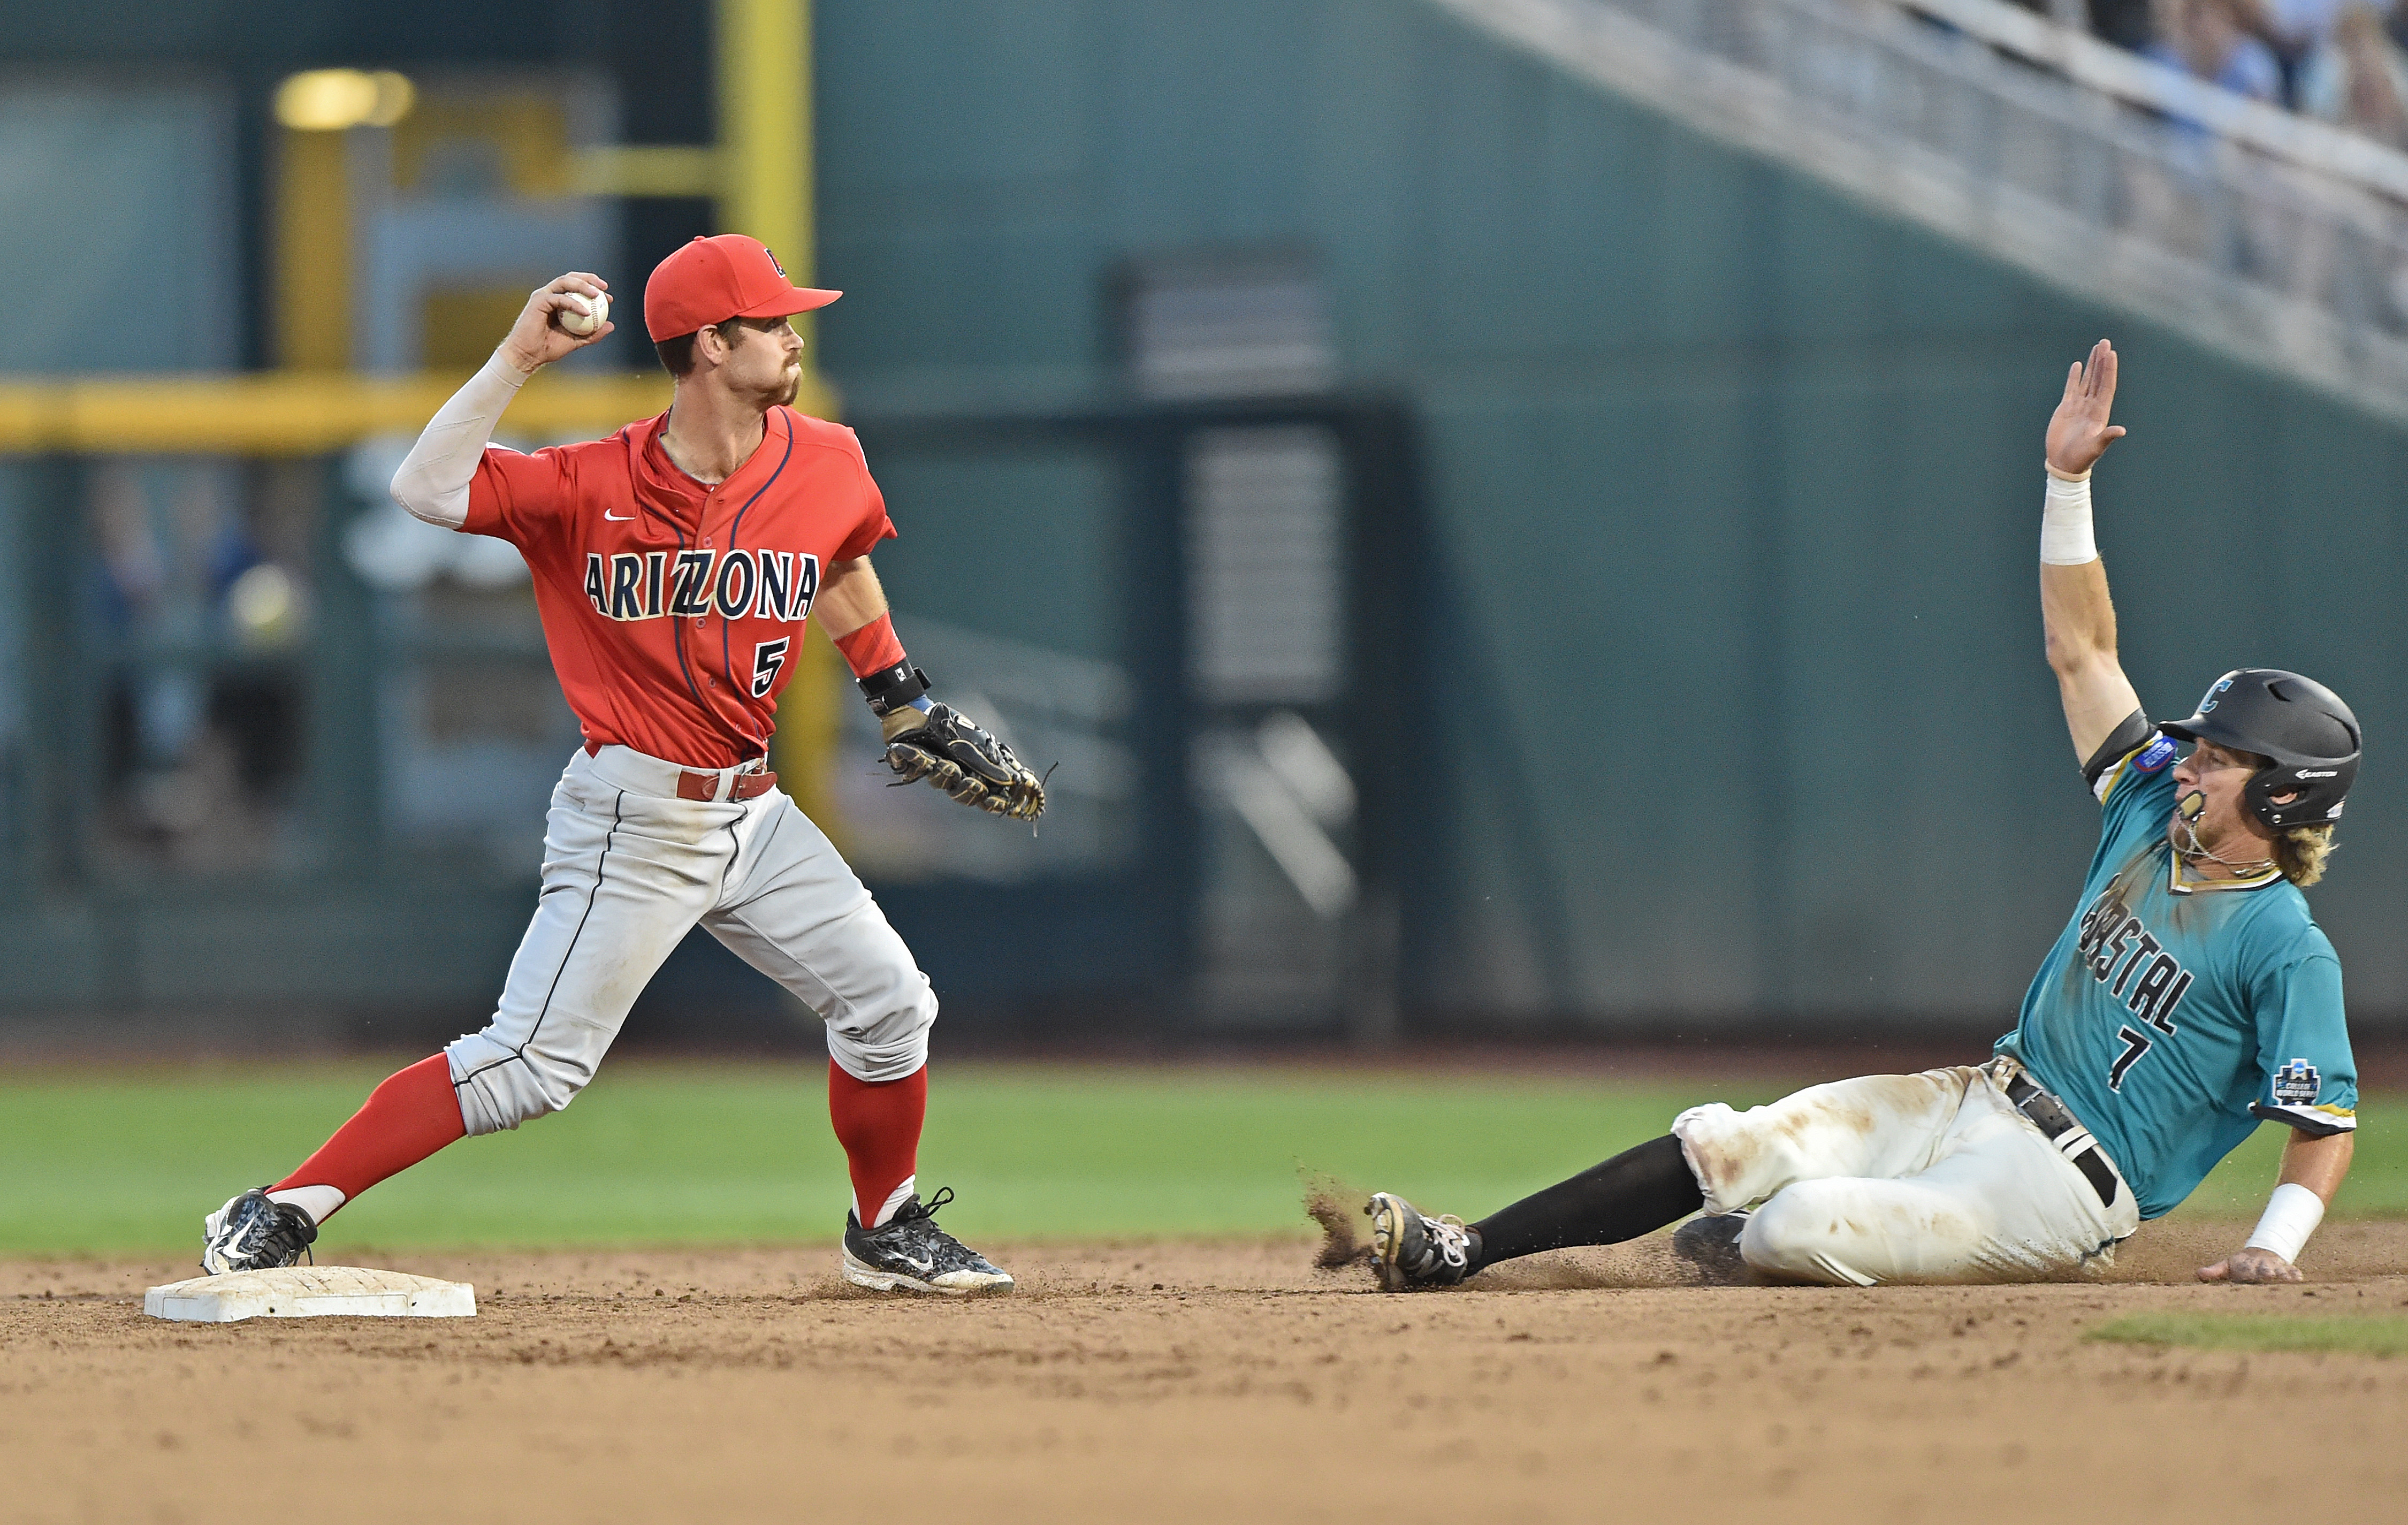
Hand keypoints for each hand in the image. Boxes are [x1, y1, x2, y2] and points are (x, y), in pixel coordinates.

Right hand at [496, 272, 613, 374]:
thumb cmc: (549, 348)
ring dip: (583, 285)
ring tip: (598, 294)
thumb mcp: (576, 341)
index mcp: (559, 301)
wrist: (529, 356)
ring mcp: (543, 296)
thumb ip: (592, 333)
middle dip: (589, 279)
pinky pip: (560, 299)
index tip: (609, 298)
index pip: (577, 287)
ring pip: (565, 282)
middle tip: (605, 288)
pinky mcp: (538, 301)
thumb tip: (611, 326)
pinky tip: (587, 312)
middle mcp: (550, 295)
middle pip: (571, 278)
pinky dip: (574, 304)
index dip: (594, 288)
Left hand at [882, 702, 1046, 821]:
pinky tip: (912, 752)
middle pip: (965, 796)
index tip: (1000, 803)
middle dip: (970, 792)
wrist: (921, 711)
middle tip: (974, 784)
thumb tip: (1013, 781)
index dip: (994, 802)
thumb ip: (991, 764)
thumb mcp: (978, 743)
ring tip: (947, 766)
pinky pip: (917, 767)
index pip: (988, 795)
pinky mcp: (916, 764)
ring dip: (945, 776)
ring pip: (942, 784)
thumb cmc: (952, 726)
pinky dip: (914, 758)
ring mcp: (936, 770)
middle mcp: (957, 774)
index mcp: (975, 771)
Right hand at [2045, 339, 2126, 476]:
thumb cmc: (2081, 457)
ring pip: (2087, 380)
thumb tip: (2121, 430)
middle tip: (2105, 343)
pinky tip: (2078, 365)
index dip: (2109, 370)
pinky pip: (2072, 388)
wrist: (2064, 463)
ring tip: (2096, 348)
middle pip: (2099, 378)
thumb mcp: (2095, 447)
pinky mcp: (2066, 408)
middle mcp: (2092, 406)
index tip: (2111, 354)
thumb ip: (2107, 437)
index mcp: (2101, 412)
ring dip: (2092, 364)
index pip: (2107, 386)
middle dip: (2102, 360)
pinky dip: (2075, 377)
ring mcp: (2079, 406)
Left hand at [2197, 1246, 2302, 1283]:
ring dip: (2282, 1274)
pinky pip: (2292, 1270)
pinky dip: (2295, 1273)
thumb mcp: (2227, 1266)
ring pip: (2279, 1270)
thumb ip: (2215, 1271)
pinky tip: (2299, 1277)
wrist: (2261, 1252)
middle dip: (2265, 1272)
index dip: (2246, 1273)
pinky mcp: (2286, 1268)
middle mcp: (2261, 1267)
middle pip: (2263, 1270)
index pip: (2245, 1270)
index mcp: (2245, 1267)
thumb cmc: (2241, 1265)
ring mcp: (2275, 1267)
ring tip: (2286, 1277)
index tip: (2246, 1276)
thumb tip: (2198, 1273)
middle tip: (2267, 1275)